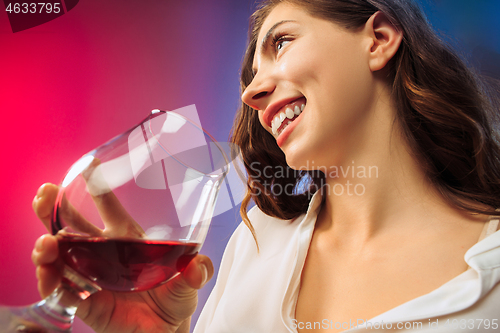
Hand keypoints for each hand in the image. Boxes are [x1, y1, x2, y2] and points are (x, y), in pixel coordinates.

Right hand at [32, 183, 213, 332]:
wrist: (165, 330)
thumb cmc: (175, 297)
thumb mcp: (190, 281)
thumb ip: (197, 271)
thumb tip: (197, 265)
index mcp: (126, 239)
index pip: (108, 207)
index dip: (96, 186)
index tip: (86, 166)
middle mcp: (103, 253)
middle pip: (72, 226)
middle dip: (54, 210)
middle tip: (44, 196)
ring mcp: (91, 276)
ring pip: (61, 256)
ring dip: (48, 247)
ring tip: (46, 244)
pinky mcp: (85, 302)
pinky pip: (63, 292)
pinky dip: (52, 284)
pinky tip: (48, 276)